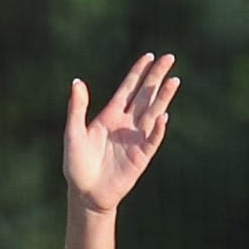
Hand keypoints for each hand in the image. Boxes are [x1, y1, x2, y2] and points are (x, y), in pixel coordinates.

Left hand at [62, 52, 177, 214]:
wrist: (85, 193)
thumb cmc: (77, 164)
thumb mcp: (73, 133)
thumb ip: (78, 108)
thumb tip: (77, 81)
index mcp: (110, 115)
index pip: (128, 88)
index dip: (138, 72)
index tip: (149, 56)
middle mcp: (126, 124)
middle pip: (145, 95)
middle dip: (156, 76)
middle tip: (170, 58)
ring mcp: (136, 139)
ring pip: (153, 112)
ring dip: (163, 97)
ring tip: (174, 81)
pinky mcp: (141, 156)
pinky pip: (152, 139)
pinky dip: (157, 128)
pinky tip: (163, 115)